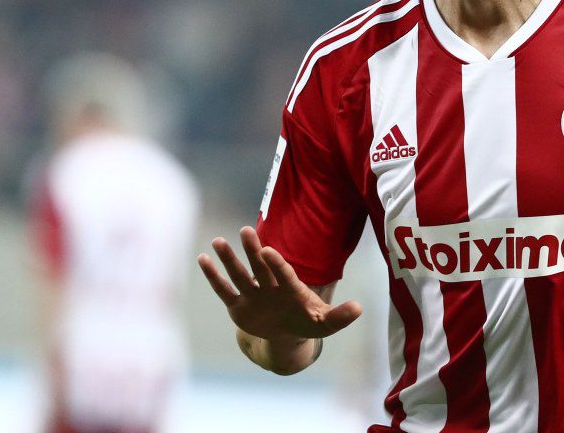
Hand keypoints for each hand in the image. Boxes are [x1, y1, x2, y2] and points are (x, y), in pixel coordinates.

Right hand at [198, 226, 361, 342]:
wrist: (288, 333)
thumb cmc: (308, 321)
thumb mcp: (325, 323)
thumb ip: (340, 316)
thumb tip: (360, 309)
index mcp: (291, 288)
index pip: (283, 273)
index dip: (277, 263)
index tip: (268, 250)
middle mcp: (270, 286)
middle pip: (261, 266)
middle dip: (253, 250)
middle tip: (246, 230)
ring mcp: (253, 295)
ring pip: (240, 274)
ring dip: (229, 259)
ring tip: (218, 241)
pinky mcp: (239, 306)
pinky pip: (224, 290)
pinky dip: (214, 277)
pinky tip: (203, 260)